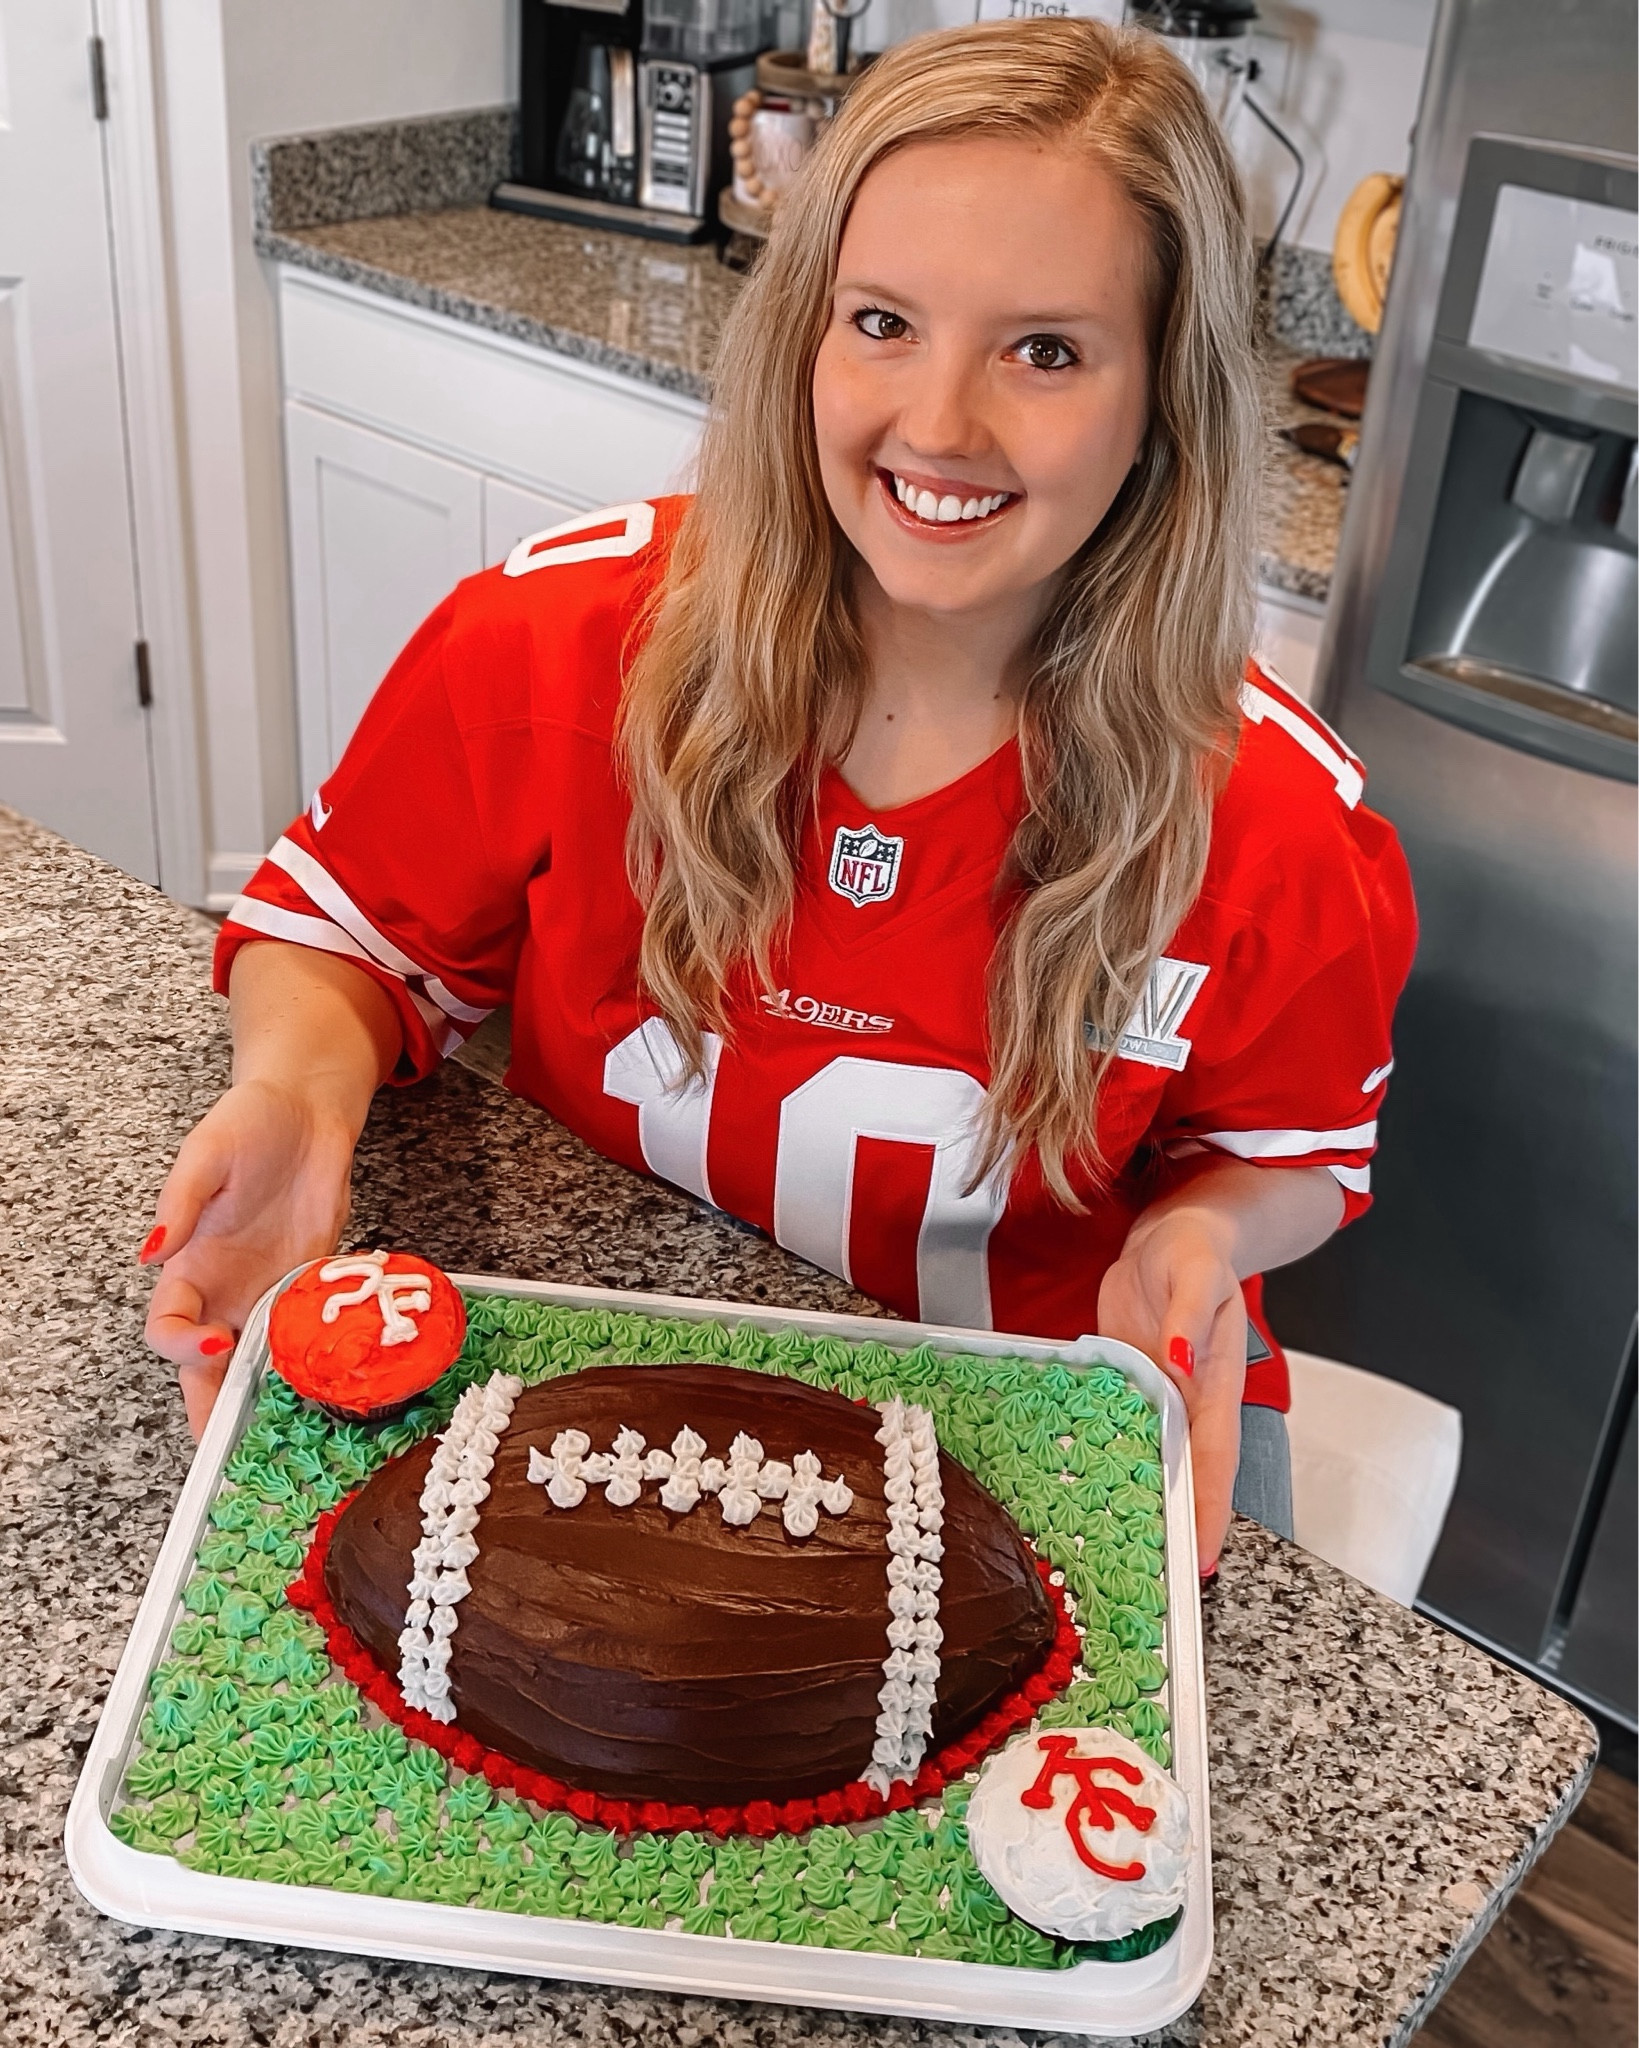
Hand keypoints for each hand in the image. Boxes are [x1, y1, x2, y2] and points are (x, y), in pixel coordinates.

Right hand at [141, 1079, 355, 1438]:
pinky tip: (328, 1393)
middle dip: (212, 1409)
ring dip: (263, 1399)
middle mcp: (226, 1289)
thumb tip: (152, 1251)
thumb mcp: (208, 1152)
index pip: (168, 1325)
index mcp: (190, 1264)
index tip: (212, 1347)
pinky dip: (311, 1366)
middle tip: (229, 1451)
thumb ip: (181, 1201)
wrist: (307, 1111)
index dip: (180, 1347)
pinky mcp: (312, 1285)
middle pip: (207, 1366)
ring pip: (257, 1363)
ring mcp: (270, 1291)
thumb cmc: (248, 1123)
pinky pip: (305, 1335)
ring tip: (282, 1440)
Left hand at [1098, 1203, 1246, 1574]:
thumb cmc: (1196, 1250)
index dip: (1207, 1512)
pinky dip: (1104, 1458)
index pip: (1214, 1461)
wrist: (1173, 1232)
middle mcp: (1187, 1400)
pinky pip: (1116, 1427)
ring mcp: (1156, 1394)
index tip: (1199, 1562)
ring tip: (1112, 1555)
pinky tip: (1081, 1487)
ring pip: (1149, 1458)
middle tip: (1152, 1585)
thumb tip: (1178, 1362)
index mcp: (1213, 1385)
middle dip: (1172, 1527)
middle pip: (1182, 1475)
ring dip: (1136, 1501)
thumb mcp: (1196, 1275)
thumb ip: (1187, 1319)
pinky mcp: (1126, 1381)